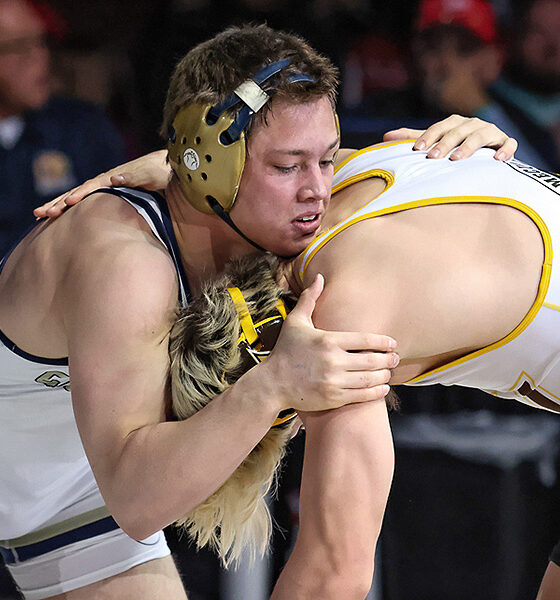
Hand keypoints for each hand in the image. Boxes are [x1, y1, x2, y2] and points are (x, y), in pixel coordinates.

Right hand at [33, 150, 170, 218]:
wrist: (168, 167)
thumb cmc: (161, 171)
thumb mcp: (151, 174)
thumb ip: (135, 176)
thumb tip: (114, 178)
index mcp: (114, 177)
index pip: (91, 187)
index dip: (80, 195)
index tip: (68, 203)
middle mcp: (106, 181)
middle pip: (78, 192)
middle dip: (59, 202)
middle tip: (40, 213)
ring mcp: (106, 187)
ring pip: (78, 197)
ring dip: (59, 205)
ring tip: (41, 215)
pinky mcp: (109, 194)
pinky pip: (87, 202)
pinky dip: (72, 209)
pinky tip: (62, 217)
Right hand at [259, 274, 397, 412]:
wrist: (273, 384)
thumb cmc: (285, 351)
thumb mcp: (295, 322)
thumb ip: (309, 299)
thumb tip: (319, 277)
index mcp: (327, 340)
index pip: (365, 340)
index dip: (383, 342)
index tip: (392, 343)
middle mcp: (333, 361)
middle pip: (372, 360)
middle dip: (389, 359)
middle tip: (396, 358)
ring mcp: (334, 381)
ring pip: (370, 379)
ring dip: (385, 376)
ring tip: (389, 372)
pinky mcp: (333, 398)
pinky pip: (362, 396)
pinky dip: (377, 392)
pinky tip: (383, 387)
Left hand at [384, 114, 517, 161]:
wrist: (484, 159)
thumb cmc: (453, 149)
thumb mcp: (434, 144)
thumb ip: (413, 139)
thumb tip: (385, 136)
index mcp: (454, 123)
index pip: (439, 127)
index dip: (428, 136)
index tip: (416, 150)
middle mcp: (472, 124)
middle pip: (458, 130)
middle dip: (445, 143)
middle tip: (433, 157)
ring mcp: (491, 132)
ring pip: (481, 135)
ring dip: (469, 146)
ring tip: (457, 159)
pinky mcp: (505, 143)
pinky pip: (509, 144)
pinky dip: (505, 149)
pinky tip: (497, 159)